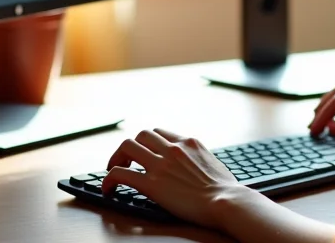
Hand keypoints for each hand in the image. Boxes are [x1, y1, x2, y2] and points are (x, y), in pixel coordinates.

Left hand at [103, 128, 245, 228]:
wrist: (226, 202)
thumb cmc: (225, 190)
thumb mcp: (213, 163)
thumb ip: (199, 158)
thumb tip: (196, 165)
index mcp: (189, 142)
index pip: (159, 132)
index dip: (148, 143)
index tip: (144, 154)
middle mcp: (173, 148)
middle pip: (141, 135)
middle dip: (130, 147)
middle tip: (126, 162)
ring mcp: (161, 164)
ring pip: (126, 146)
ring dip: (116, 158)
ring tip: (112, 171)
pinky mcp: (151, 183)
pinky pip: (120, 174)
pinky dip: (108, 180)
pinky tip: (108, 189)